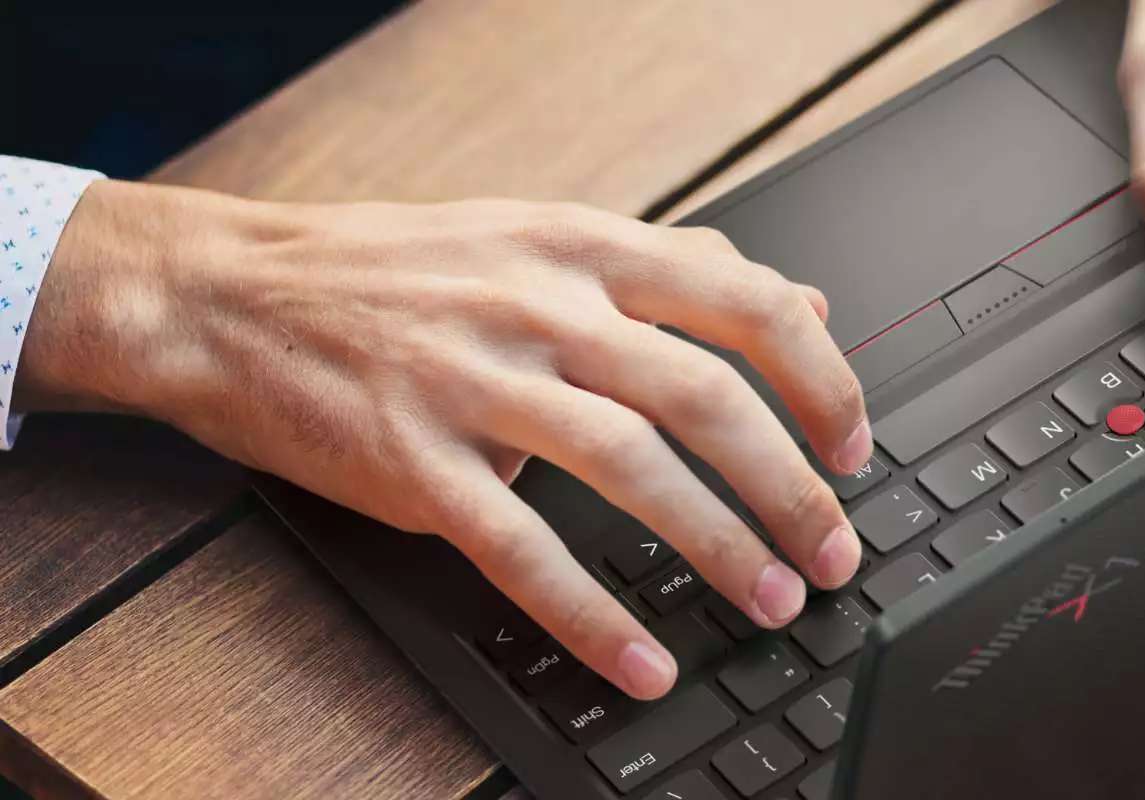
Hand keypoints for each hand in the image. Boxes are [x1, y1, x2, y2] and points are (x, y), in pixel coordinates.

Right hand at [19, 180, 871, 699]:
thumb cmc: (395, 270)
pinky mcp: (415, 461)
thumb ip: (676, 266)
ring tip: (770, 600)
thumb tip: (803, 300)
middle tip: (834, 552)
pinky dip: (592, 615)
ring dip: (717, 546)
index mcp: (584, 248)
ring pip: (630, 468)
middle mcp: (541, 307)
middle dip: (790, 486)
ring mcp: (475, 382)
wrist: (229, 294)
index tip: (853, 448)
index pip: (744, 302)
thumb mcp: (544, 235)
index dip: (819, 382)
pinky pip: (521, 550)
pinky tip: (641, 661)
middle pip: (705, 397)